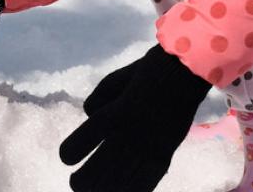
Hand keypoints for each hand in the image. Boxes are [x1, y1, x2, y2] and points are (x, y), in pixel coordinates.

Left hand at [60, 45, 211, 190]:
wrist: (186, 73)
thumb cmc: (145, 73)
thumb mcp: (112, 81)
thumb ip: (96, 102)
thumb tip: (89, 118)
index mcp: (113, 115)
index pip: (79, 145)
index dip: (69, 154)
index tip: (66, 157)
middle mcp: (128, 137)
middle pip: (95, 174)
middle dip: (82, 182)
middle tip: (77, 182)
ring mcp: (148, 149)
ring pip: (117, 185)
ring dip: (101, 189)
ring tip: (93, 189)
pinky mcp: (165, 156)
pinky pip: (145, 184)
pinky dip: (130, 190)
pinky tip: (121, 190)